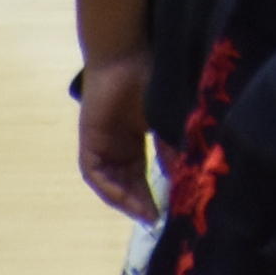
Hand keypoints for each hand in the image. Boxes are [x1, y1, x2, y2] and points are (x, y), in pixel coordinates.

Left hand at [75, 50, 158, 223]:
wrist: (124, 56)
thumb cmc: (147, 78)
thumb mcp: (164, 119)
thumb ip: (170, 146)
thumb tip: (186, 173)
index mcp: (135, 138)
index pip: (142, 173)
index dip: (152, 192)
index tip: (166, 209)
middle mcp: (117, 144)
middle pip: (126, 181)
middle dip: (139, 201)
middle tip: (156, 218)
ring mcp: (101, 143)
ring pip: (110, 181)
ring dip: (125, 199)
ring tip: (142, 213)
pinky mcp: (89, 141)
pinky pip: (95, 173)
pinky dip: (108, 187)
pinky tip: (122, 197)